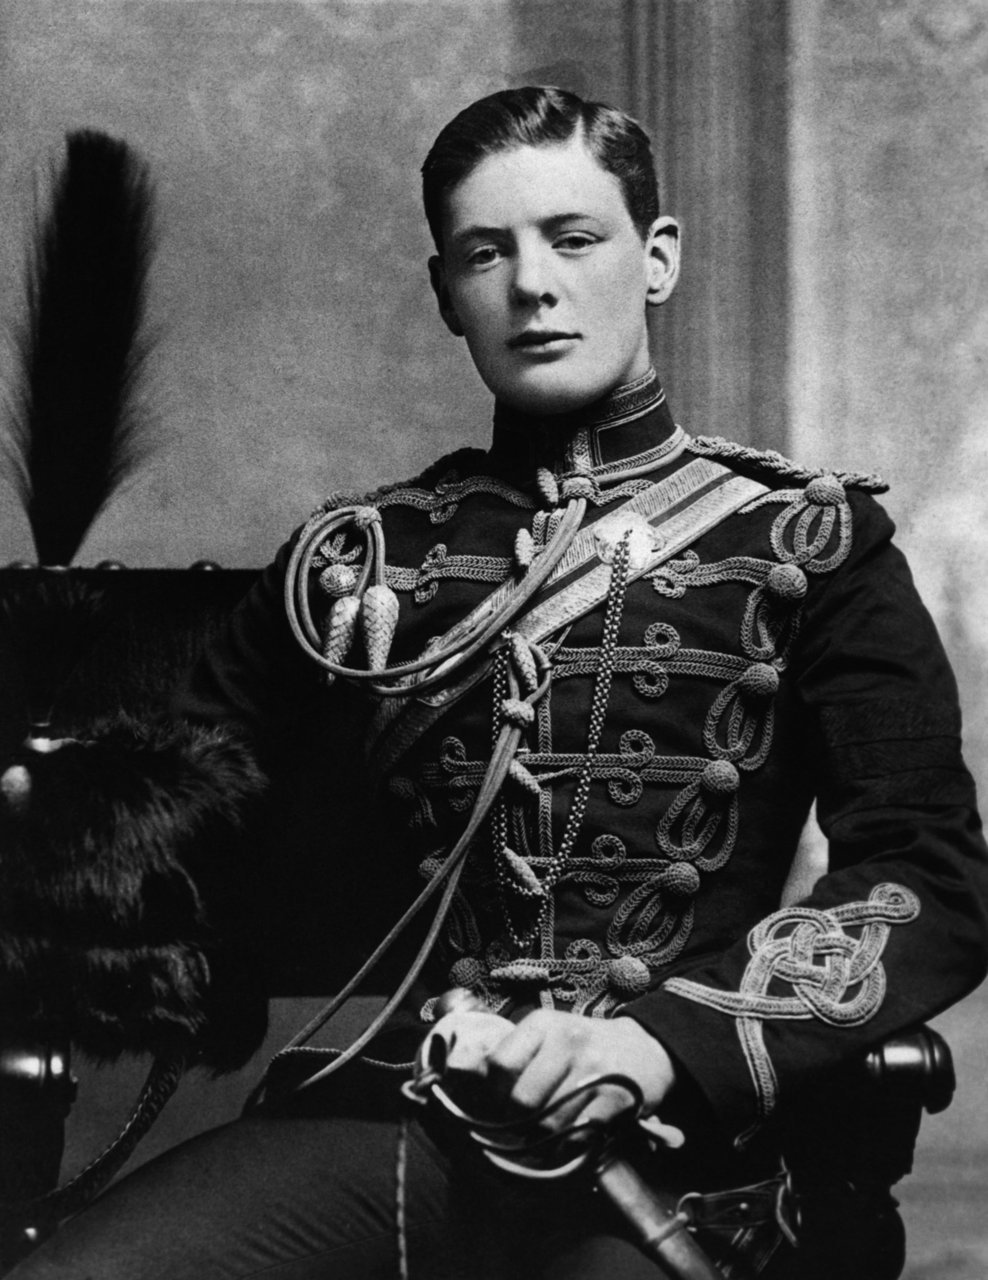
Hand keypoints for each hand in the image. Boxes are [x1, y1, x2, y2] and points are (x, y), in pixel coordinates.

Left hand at [422, 1007, 675, 1132]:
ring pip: (549, 1123)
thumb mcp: (549, 1036)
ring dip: (542, 1140)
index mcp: (544, 1024)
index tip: (492, 1106)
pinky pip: (579, 1135)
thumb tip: (467, 1092)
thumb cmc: (583, 1046)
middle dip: (515, 1123)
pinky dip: (569, 1146)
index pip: (499, 1063)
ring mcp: (595, 1070)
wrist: (644, 1049)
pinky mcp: (617, 1099)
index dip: (490, 1093)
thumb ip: (515, 1058)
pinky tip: (569, 1140)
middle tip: (518, 1129)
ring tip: (544, 1136)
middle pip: (521, 1101)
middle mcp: (568, 1041)